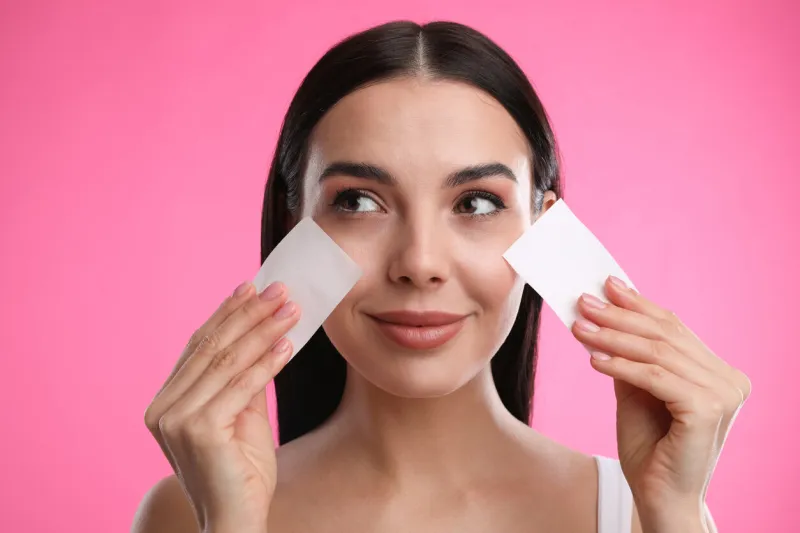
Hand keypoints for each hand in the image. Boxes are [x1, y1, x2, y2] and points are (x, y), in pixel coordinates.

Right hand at [144, 281, 300, 532]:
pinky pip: (240, 386)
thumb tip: (264, 333)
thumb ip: (244, 378)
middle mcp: (163, 409)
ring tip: (291, 311)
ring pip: (226, 361)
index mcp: (166, 402)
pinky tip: (288, 345)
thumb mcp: (242, 414)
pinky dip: (267, 363)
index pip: (199, 347)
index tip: (253, 286)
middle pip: (211, 348)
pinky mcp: (196, 430)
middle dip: (249, 314)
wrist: (237, 519)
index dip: (228, 314)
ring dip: (263, 331)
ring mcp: (175, 420)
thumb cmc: (241, 471)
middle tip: (280, 290)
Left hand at [571, 276, 749, 529]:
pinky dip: (621, 365)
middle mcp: (729, 379)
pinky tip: (593, 360)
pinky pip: (655, 377)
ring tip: (579, 327)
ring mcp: (723, 394)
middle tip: (584, 301)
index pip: (674, 329)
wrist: (660, 496)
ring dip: (613, 337)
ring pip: (658, 353)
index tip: (607, 284)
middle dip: (620, 316)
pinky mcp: (707, 410)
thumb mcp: (636, 391)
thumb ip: (630, 356)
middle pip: (666, 336)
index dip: (640, 304)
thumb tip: (604, 313)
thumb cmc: (650, 447)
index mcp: (718, 372)